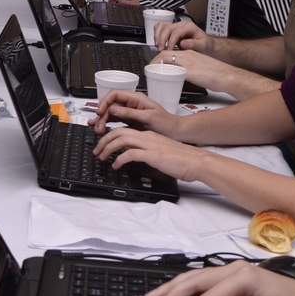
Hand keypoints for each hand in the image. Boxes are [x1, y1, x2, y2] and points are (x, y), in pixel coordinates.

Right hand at [90, 89, 179, 135]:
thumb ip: (130, 113)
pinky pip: (114, 119)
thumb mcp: (148, 117)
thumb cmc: (165, 123)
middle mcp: (131, 103)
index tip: (100, 112)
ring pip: (110, 112)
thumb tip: (114, 109)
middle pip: (110, 104)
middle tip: (99, 127)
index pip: (115, 94)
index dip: (105, 102)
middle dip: (102, 115)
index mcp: (136, 99)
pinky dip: (106, 123)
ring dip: (102, 120)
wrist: (174, 132)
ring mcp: (129, 111)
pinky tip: (99, 127)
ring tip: (98, 130)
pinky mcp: (129, 120)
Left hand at [92, 126, 207, 181]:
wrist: (197, 162)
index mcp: (149, 135)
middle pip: (119, 131)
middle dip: (103, 140)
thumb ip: (149, 152)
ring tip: (102, 157)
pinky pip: (130, 153)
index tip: (103, 145)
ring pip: (121, 139)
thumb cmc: (183, 160)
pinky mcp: (153, 154)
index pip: (124, 130)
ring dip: (108, 148)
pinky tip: (116, 165)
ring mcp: (150, 145)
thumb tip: (137, 158)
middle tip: (97, 151)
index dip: (110, 136)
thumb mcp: (162, 152)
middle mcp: (148, 137)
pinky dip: (120, 159)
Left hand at [148, 48, 238, 95]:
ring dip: (157, 66)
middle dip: (154, 61)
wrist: (228, 76)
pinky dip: (166, 74)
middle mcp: (189, 55)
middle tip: (150, 69)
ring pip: (167, 59)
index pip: (170, 51)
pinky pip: (175, 71)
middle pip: (165, 54)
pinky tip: (163, 79)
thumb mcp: (201, 65)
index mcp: (191, 53)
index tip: (155, 64)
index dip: (159, 57)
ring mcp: (190, 63)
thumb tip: (182, 74)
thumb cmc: (218, 73)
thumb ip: (190, 67)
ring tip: (153, 74)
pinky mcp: (192, 72)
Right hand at [152, 20, 212, 52]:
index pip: (176, 32)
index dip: (171, 41)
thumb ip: (193, 44)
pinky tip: (158, 42)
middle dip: (162, 39)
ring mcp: (176, 26)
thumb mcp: (202, 45)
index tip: (169, 50)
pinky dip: (157, 33)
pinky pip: (161, 27)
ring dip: (157, 35)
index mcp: (189, 27)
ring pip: (162, 25)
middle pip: (167, 28)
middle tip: (160, 50)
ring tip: (157, 46)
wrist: (206, 44)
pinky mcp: (172, 29)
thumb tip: (182, 43)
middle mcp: (182, 24)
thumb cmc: (205, 45)